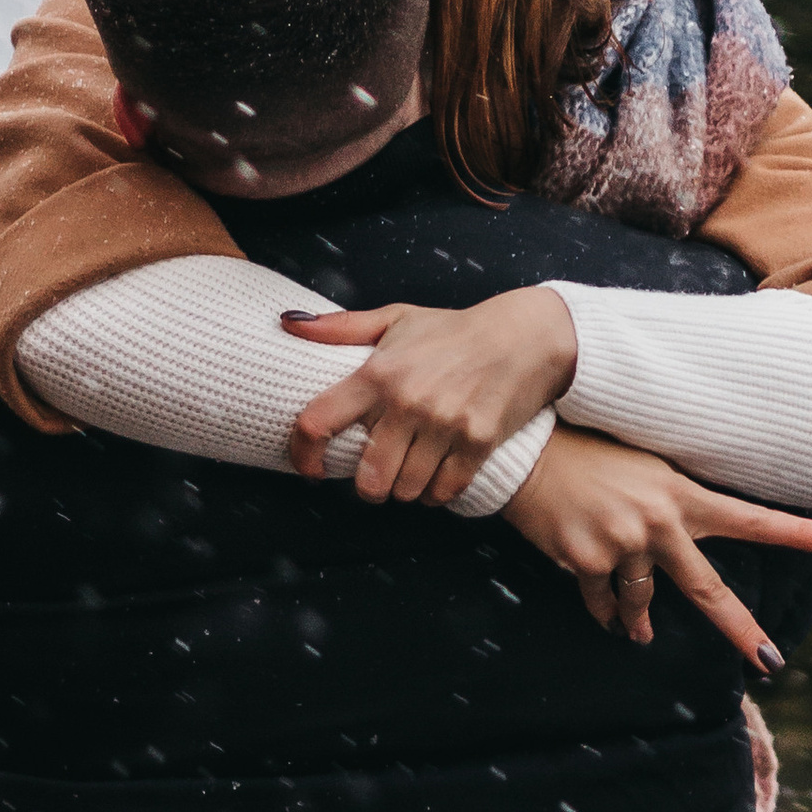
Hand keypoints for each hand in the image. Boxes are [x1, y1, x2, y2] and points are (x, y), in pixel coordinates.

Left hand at [283, 286, 577, 506]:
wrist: (524, 335)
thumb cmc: (454, 330)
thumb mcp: (396, 319)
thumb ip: (341, 327)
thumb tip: (287, 324)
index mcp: (378, 372)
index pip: (317, 422)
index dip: (304, 455)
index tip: (310, 469)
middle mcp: (408, 400)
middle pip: (368, 478)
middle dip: (368, 486)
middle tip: (377, 475)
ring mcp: (445, 423)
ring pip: (406, 490)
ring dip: (405, 489)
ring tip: (410, 471)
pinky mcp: (478, 441)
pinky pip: (444, 490)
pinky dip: (437, 492)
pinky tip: (438, 475)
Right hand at [504, 429, 811, 673]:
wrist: (530, 450)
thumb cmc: (590, 452)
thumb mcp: (645, 465)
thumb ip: (672, 501)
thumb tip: (684, 541)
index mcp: (681, 495)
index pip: (749, 517)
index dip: (793, 532)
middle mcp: (659, 522)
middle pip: (707, 590)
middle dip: (740, 628)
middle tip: (768, 660)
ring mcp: (623, 544)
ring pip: (640, 604)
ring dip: (636, 622)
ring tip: (634, 633)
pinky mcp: (586, 560)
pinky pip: (601, 602)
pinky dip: (603, 609)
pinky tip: (603, 613)